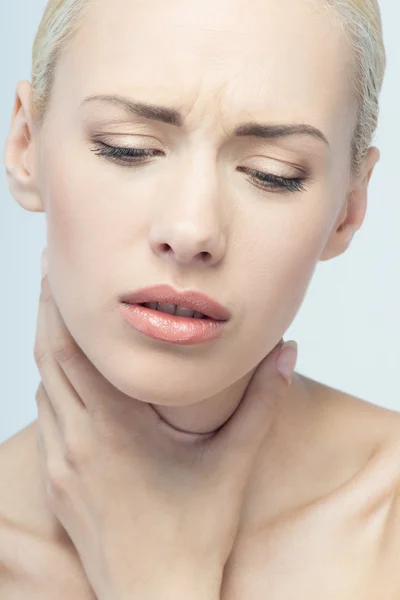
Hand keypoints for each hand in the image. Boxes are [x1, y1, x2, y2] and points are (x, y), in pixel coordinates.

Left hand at [34, 253, 297, 599]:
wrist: (155, 599)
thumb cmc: (194, 533)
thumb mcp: (234, 463)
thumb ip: (263, 402)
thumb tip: (287, 352)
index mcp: (115, 428)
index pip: (73, 351)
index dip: (60, 306)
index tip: (59, 270)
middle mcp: (78, 440)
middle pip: (47, 359)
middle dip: (46, 313)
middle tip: (52, 276)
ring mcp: (61, 464)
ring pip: (42, 388)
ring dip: (49, 351)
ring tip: (62, 320)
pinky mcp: (55, 483)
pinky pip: (46, 420)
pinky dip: (52, 388)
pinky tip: (70, 380)